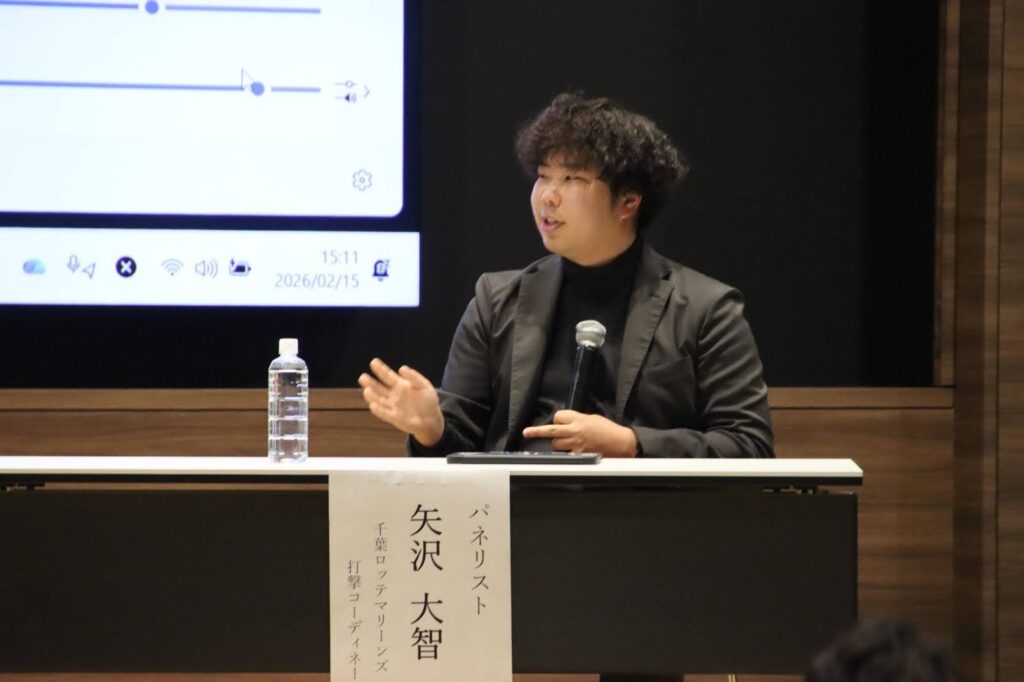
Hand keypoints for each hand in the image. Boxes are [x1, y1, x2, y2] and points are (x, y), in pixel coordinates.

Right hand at [358, 358, 444, 446]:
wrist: (432, 420)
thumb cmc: (428, 401)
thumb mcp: (425, 386)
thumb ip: (414, 377)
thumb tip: (402, 368)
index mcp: (401, 385)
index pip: (387, 375)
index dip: (380, 369)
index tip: (373, 362)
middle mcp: (394, 395)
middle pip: (379, 387)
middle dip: (370, 382)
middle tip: (362, 377)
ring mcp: (393, 406)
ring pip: (378, 399)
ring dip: (372, 395)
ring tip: (366, 389)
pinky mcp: (394, 417)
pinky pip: (384, 413)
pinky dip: (378, 410)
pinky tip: (373, 405)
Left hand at [521, 410, 637, 457]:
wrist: (621, 443)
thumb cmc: (608, 429)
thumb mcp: (591, 418)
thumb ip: (577, 420)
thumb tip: (565, 424)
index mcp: (579, 419)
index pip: (558, 417)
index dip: (557, 420)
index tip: (560, 423)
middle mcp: (575, 431)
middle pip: (551, 431)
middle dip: (537, 431)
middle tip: (526, 432)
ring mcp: (576, 444)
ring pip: (556, 445)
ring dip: (559, 445)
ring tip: (569, 444)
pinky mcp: (580, 455)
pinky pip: (565, 456)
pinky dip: (566, 455)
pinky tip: (572, 453)